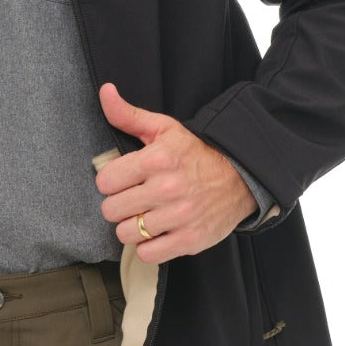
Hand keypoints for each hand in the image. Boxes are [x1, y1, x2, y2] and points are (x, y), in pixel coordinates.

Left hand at [95, 82, 257, 263]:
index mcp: (156, 160)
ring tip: (144, 215)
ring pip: (126, 233)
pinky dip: (148, 246)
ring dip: (132, 227)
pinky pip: (148, 254)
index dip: (111, 181)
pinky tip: (156, 232)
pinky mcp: (189, 240)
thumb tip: (105, 91)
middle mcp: (167, 189)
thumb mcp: (163, 129)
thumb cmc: (195, 153)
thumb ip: (128, 115)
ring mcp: (179, 217)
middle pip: (111, 210)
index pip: (104, 181)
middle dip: (119, 204)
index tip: (124, 179)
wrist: (240, 177)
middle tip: (134, 198)